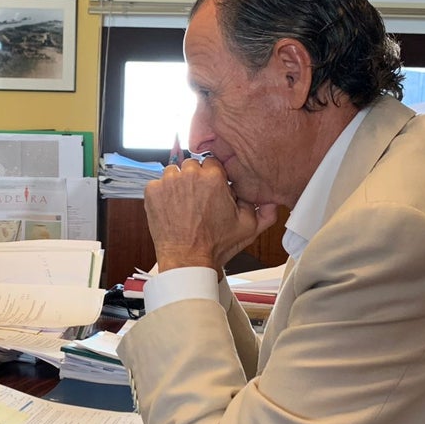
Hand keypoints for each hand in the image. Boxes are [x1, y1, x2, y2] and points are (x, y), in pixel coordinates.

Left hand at [143, 157, 278, 276]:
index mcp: (214, 177)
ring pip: (174, 172)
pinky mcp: (152, 191)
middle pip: (192, 165)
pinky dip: (163, 194)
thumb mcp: (249, 227)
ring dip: (178, 184)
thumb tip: (272, 198)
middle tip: (198, 200)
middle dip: (195, 179)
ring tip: (184, 205)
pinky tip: (172, 209)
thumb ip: (264, 209)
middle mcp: (190, 174)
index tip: (212, 191)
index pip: (213, 163)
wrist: (187, 260)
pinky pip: (158, 183)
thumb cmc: (215, 245)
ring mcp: (168, 182)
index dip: (214, 178)